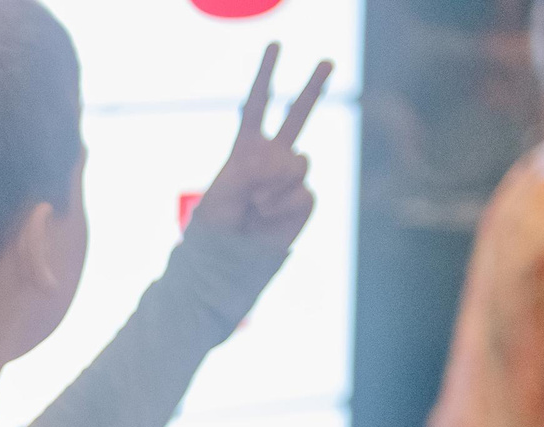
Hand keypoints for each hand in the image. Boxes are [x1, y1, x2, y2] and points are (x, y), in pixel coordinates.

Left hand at [186, 44, 332, 252]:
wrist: (225, 264)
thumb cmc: (215, 229)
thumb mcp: (223, 189)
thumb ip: (254, 166)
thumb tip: (292, 162)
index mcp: (245, 151)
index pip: (257, 106)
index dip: (266, 76)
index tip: (275, 45)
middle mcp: (271, 160)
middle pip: (296, 117)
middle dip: (312, 88)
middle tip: (327, 60)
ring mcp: (290, 180)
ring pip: (298, 159)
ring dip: (274, 180)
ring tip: (254, 203)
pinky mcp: (302, 201)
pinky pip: (302, 190)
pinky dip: (282, 202)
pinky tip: (267, 214)